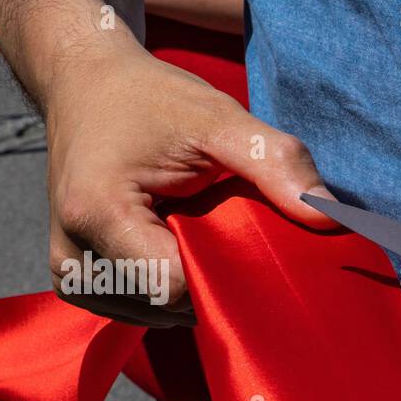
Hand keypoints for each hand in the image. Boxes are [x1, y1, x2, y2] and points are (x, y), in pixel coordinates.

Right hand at [43, 39, 335, 325]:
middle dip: (211, 278)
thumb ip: (274, 162)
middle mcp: (71, 255)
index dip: (225, 273)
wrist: (86, 86)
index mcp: (98, 214)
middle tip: (223, 227)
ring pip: (156, 314)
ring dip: (190, 285)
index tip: (246, 237)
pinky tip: (174, 246)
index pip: (177, 287)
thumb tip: (331, 215)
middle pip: (168, 305)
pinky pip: (139, 309)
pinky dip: (167, 287)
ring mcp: (70, 275)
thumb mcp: (218, 118)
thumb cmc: (152, 100)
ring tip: (192, 230)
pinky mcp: (76, 282)